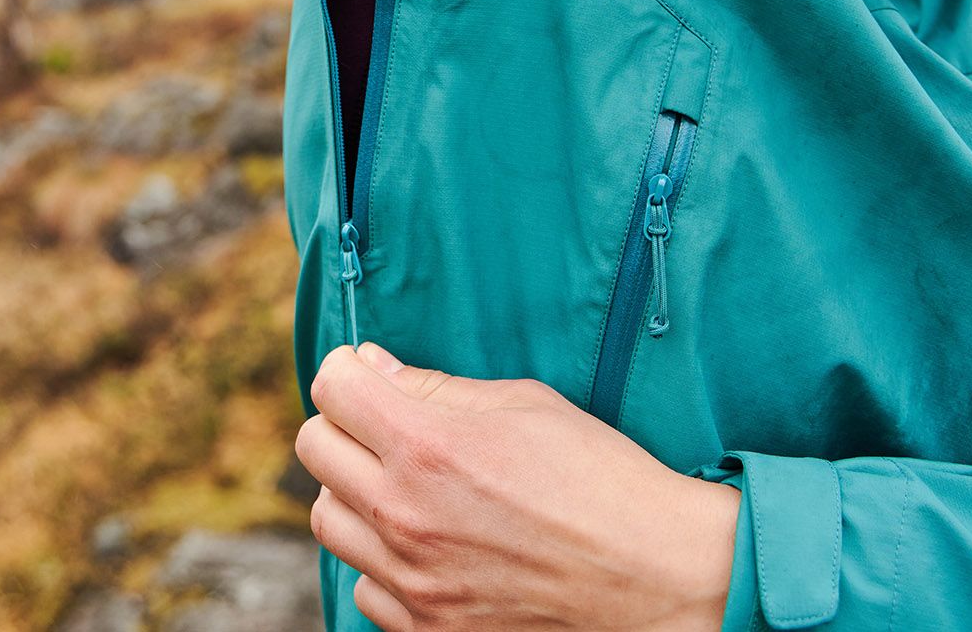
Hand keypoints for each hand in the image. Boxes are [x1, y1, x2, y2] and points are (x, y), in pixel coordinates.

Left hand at [298, 341, 737, 630]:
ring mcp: (412, 580)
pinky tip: (426, 543)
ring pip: (326, 519)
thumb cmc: (601, 479)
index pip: (332, 386)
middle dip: (344, 424)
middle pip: (314, 448)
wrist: (657, 577)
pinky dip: (381, 560)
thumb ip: (434, 386)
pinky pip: (363, 584)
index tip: (369, 375)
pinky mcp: (427, 628)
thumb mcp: (524, 405)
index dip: (349, 370)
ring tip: (404, 485)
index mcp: (429, 446)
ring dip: (353, 492)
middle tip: (386, 425)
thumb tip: (368, 366)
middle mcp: (406, 515)